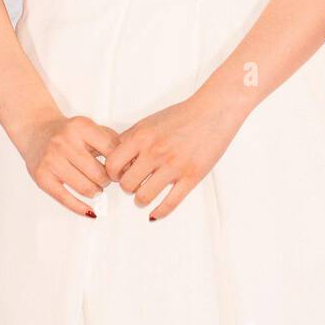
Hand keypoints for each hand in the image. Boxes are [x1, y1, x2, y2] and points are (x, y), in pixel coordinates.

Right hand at [21, 113, 121, 217]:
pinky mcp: (42, 177)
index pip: (111, 150)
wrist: (36, 130)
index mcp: (80, 126)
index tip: (121, 171)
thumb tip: (131, 164)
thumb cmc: (67, 132)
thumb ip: (111, 140)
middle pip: (99, 173)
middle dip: (107, 180)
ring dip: (96, 192)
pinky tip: (91, 211)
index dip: (120, 164)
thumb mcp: (89, 127)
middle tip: (105, 180)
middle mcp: (64, 142)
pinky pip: (66, 199)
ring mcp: (52, 160)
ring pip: (85, 188)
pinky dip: (81, 208)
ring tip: (96, 188)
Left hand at [105, 91, 243, 220]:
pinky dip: (159, 212)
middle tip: (132, 185)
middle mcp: (155, 152)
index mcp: (142, 137)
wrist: (212, 112)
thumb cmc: (182, 115)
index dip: (112, 173)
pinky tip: (155, 212)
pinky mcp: (191, 177)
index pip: (113, 164)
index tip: (117, 175)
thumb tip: (115, 154)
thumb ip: (131, 137)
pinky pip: (170, 203)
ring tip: (143, 197)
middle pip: (127, 184)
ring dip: (140, 200)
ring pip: (144, 197)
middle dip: (127, 187)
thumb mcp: (150, 121)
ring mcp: (173, 166)